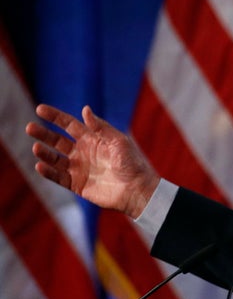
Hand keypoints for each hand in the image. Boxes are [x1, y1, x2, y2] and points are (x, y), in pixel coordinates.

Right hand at [26, 104, 159, 218]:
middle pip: (57, 141)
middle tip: (30, 128)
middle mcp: (83, 152)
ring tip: (36, 147)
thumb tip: (85, 109)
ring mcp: (79, 168)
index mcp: (93, 139)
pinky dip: (48, 172)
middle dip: (43, 134)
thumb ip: (101, 127)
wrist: (138, 189)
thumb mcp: (118, 141)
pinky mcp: (77, 184)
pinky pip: (59, 177)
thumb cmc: (133, 163)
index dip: (55, 117)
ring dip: (44, 153)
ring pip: (55, 159)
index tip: (40, 109)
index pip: (69, 125)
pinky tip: (40, 165)